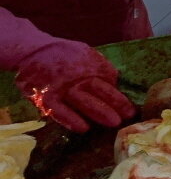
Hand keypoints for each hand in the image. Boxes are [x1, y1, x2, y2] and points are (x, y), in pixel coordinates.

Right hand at [16, 43, 134, 132]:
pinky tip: (83, 128)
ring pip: (83, 101)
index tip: (130, 105)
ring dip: (100, 113)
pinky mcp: (45, 97)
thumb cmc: (63, 54)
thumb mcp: (85, 53)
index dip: (119, 92)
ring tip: (114, 123)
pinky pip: (58, 111)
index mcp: (89, 63)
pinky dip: (71, 120)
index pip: (109, 77)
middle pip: (100, 90)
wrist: (31, 50)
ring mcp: (61, 87)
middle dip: (117, 103)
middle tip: (130, 115)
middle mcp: (77, 75)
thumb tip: (116, 82)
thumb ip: (99, 66)